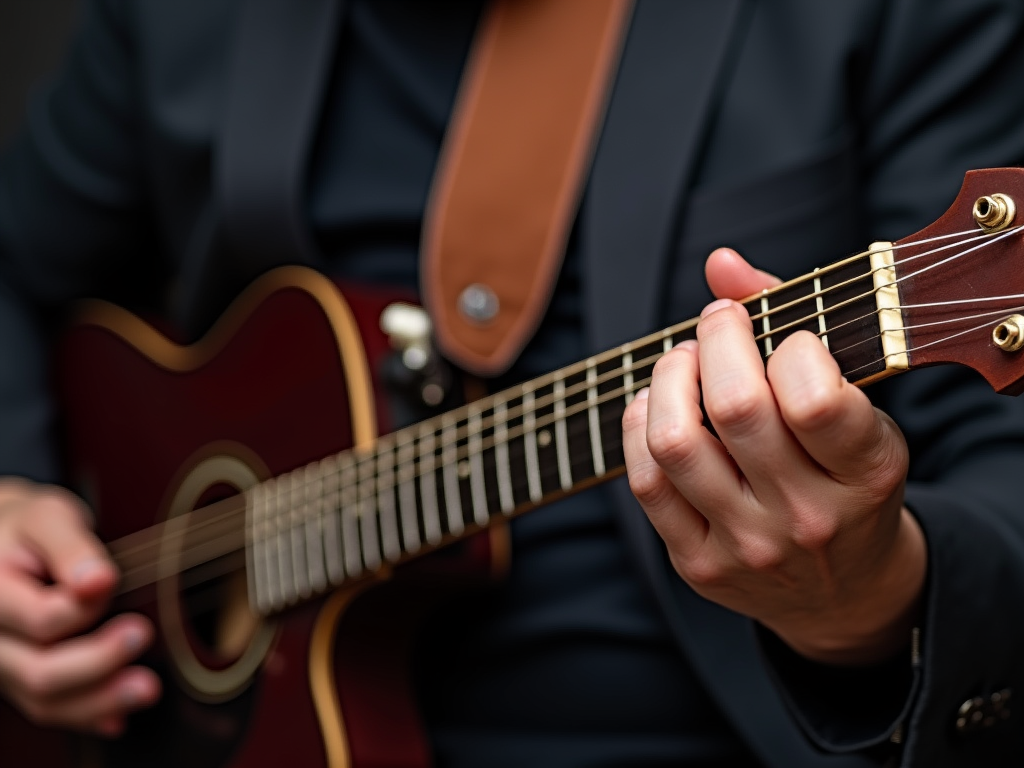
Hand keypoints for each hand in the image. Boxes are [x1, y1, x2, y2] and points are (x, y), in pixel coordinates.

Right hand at [0, 478, 159, 734]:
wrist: (4, 542)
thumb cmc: (28, 527)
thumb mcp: (48, 518)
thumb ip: (71, 548)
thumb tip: (98, 581)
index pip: (41, 619)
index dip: (83, 609)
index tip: (111, 583)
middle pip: (39, 671)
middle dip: (98, 662)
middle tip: (142, 635)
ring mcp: (4, 663)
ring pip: (45, 700)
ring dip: (100, 700)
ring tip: (146, 687)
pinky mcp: (21, 677)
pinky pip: (50, 708)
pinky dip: (87, 713)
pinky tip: (118, 715)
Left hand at [622, 248, 926, 664]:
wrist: (844, 595)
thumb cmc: (848, 480)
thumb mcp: (858, 408)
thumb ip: (794, 322)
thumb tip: (719, 262)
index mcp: (866, 474)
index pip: (816, 398)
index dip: (790, 346)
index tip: (786, 338)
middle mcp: (806, 517)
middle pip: (735, 408)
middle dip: (716, 340)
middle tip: (717, 324)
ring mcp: (746, 546)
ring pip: (676, 442)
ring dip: (669, 379)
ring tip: (683, 361)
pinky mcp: (697, 565)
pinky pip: (645, 482)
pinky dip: (640, 427)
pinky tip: (657, 407)